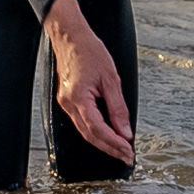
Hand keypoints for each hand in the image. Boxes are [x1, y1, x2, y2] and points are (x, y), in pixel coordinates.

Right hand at [46, 0, 134, 165]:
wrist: (71, 37)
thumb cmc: (89, 51)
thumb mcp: (111, 78)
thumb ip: (118, 108)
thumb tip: (125, 131)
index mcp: (78, 98)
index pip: (98, 129)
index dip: (114, 143)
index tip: (128, 150)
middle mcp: (69, 104)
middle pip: (91, 136)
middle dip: (110, 148)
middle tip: (127, 156)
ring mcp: (66, 104)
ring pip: (85, 132)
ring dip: (103, 143)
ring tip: (120, 149)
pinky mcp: (67, 101)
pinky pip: (82, 123)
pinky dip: (96, 132)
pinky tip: (108, 135)